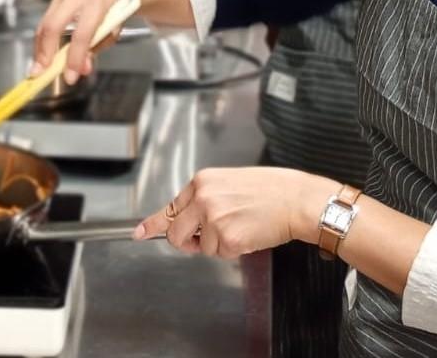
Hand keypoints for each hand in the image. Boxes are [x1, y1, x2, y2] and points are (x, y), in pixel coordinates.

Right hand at [31, 0, 127, 84]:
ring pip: (46, 23)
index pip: (82, 34)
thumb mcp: (114, 30)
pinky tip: (43, 53)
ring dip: (41, 48)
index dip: (74, 58)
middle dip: (46, 51)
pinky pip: (46, 21)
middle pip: (54, 25)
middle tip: (41, 72)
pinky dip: (43, 40)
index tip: (70, 77)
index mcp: (99, 0)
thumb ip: (96, 48)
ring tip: (40, 67)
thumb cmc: (117, 8)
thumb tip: (80, 67)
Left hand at [133, 167, 335, 258]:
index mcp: (203, 181)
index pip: (171, 206)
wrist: (297, 199)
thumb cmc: (272, 190)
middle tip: (207, 239)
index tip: (139, 232)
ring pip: (202, 247)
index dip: (154, 223)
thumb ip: (206, 197)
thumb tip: (187, 217)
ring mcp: (213, 219)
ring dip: (219, 244)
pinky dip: (234, 250)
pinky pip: (220, 254)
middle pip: (176, 233)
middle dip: (189, 242)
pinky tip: (249, 233)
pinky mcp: (227, 238)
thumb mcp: (231, 183)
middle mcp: (203, 198)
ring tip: (242, 226)